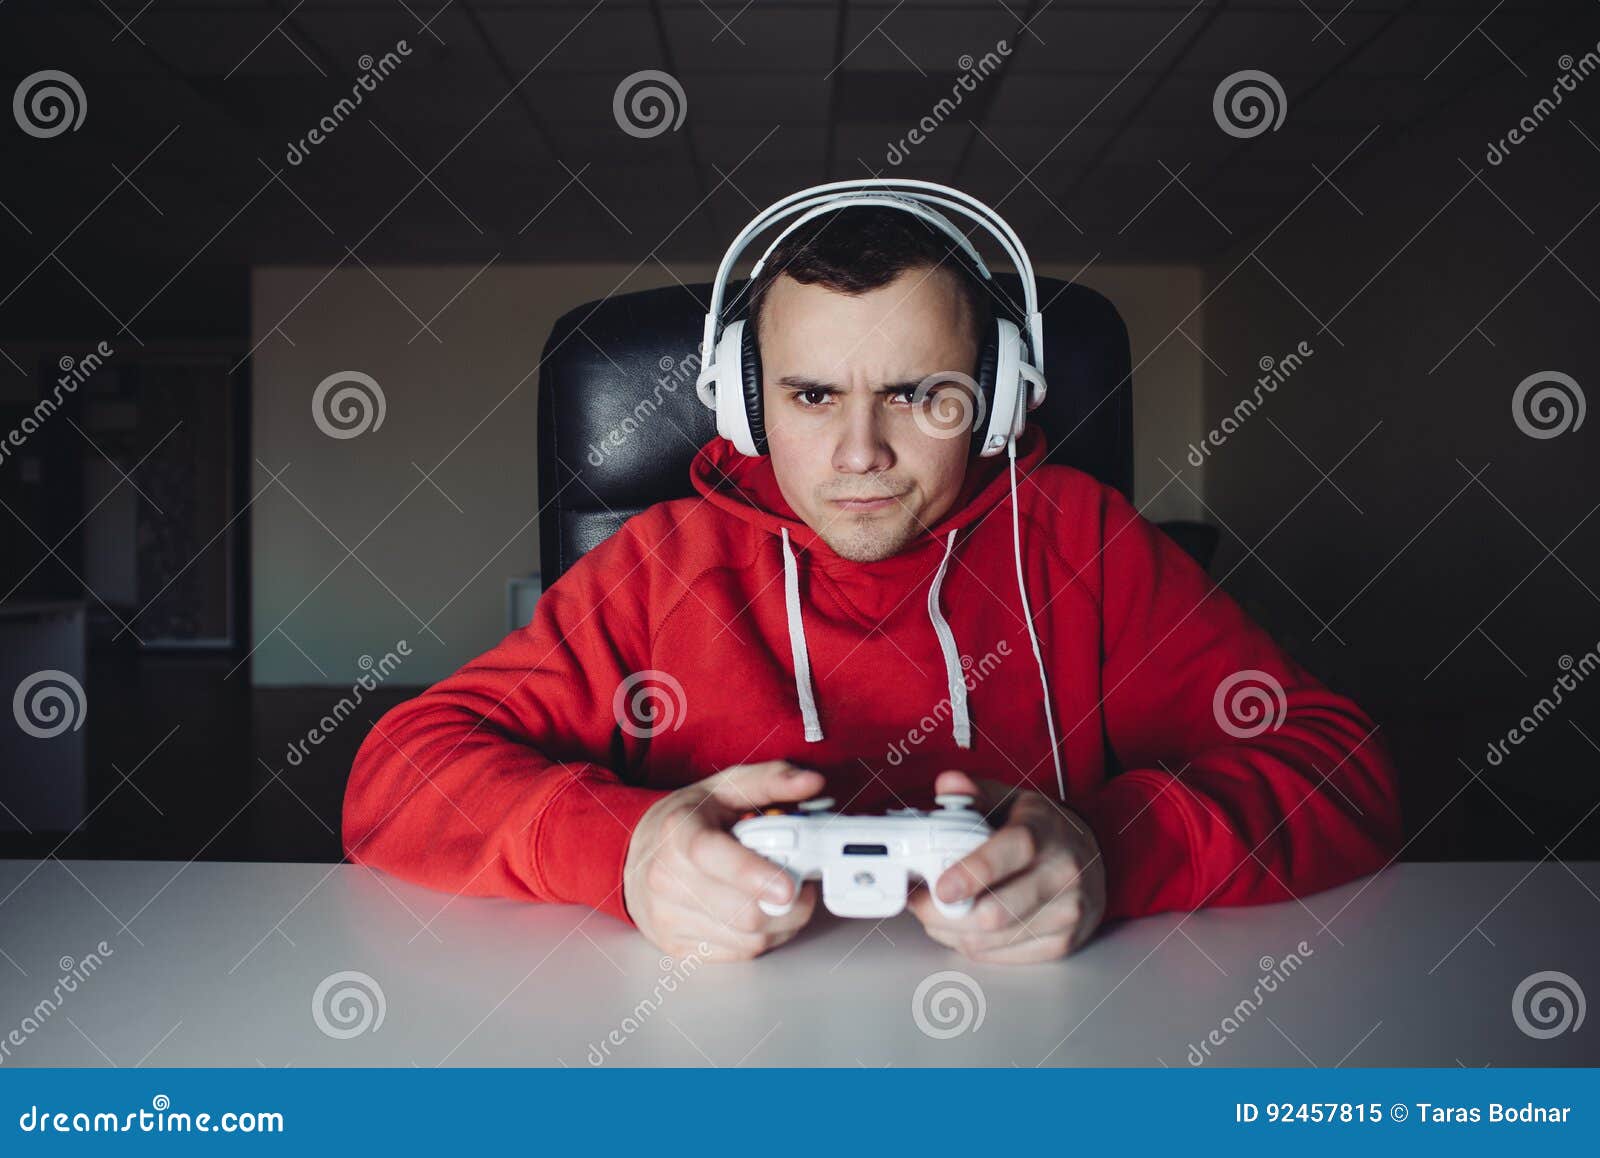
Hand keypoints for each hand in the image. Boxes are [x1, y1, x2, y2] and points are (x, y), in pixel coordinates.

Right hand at [622, 761, 824, 961]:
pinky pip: (739, 953)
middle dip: (789, 902)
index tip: (788, 886)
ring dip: (781, 921)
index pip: (712, 855)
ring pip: (748, 937)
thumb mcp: (726, 787)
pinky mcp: (677, 945)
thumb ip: (772, 781)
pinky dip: (763, 937)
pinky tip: (761, 913)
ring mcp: (667, 916)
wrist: (637, 854)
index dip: (753, 874)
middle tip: (803, 883)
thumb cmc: (688, 821)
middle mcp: (665, 877)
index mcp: (678, 831)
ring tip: (783, 896)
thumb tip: (809, 782)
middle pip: (743, 910)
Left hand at [908, 770, 1105, 962]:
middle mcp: (1063, 873)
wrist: (1092, 860)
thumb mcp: (1012, 800)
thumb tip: (948, 784)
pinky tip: (960, 927)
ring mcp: (1066, 912)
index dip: (973, 872)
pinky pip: (1003, 955)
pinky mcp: (1063, 943)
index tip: (940, 887)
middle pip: (998, 911)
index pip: (1013, 850)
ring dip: (951, 931)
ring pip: (995, 938)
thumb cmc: (1042, 830)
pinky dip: (972, 944)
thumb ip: (976, 792)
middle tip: (917, 901)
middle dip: (945, 913)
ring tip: (933, 913)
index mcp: (1046, 830)